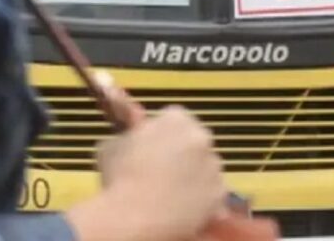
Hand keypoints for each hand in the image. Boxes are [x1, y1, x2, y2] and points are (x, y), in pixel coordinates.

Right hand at [88, 106, 227, 240]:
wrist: (136, 217)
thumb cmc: (120, 176)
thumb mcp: (112, 145)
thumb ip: (128, 136)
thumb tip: (131, 138)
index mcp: (175, 119)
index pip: (174, 116)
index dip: (161, 131)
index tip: (151, 144)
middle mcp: (202, 138)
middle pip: (195, 139)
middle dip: (182, 150)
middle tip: (161, 167)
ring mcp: (215, 167)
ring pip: (206, 166)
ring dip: (193, 173)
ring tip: (170, 190)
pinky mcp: (221, 194)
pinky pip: (212, 191)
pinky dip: (201, 197)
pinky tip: (181, 205)